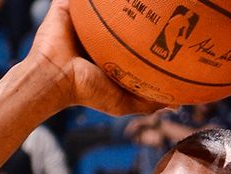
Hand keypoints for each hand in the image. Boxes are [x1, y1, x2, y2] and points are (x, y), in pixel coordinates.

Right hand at [23, 0, 162, 116]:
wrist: (53, 79)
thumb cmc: (87, 91)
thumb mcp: (123, 102)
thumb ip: (148, 102)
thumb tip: (177, 106)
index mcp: (107, 53)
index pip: (132, 39)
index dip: (149, 34)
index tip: (171, 29)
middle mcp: (95, 35)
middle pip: (120, 17)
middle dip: (135, 10)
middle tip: (163, 5)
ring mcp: (80, 20)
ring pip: (101, 5)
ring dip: (116, 0)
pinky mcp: (65, 7)